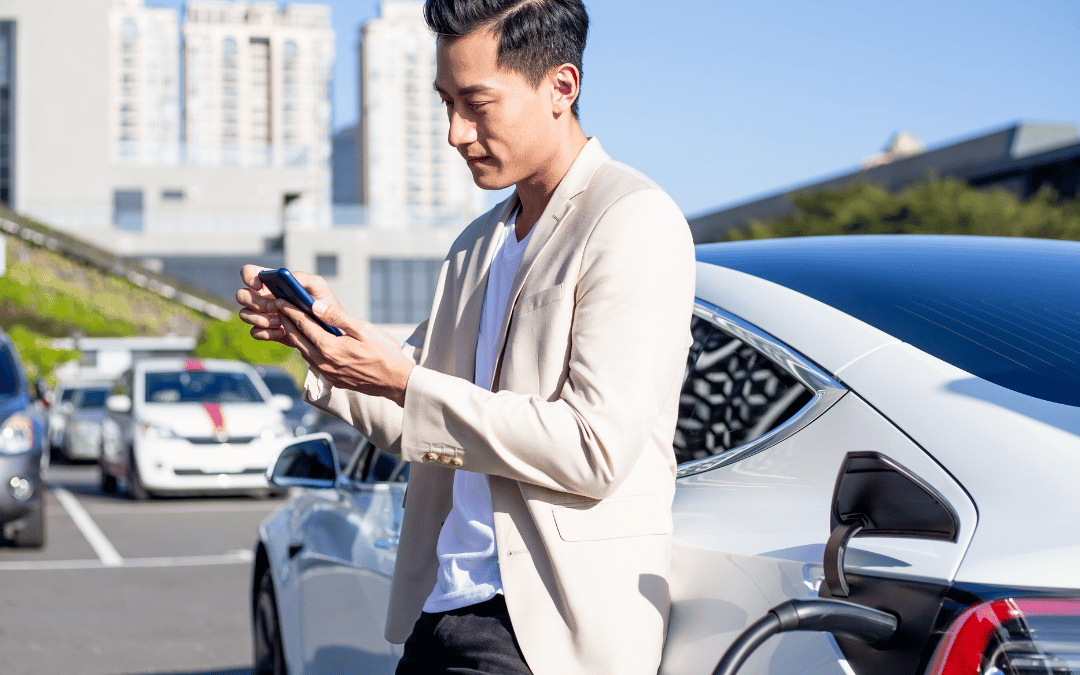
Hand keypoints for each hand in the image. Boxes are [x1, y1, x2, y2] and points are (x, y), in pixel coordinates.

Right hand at [236, 265, 340, 343]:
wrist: (327, 328)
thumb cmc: (321, 302)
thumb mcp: (319, 287)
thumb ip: (306, 279)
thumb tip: (290, 277)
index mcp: (271, 281)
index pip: (249, 272)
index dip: (248, 276)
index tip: (259, 285)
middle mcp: (262, 296)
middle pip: (241, 295)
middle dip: (256, 302)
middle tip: (275, 307)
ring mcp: (261, 314)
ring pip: (244, 314)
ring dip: (261, 318)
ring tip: (280, 321)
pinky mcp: (265, 331)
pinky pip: (254, 332)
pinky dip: (266, 333)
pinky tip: (282, 332)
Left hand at [276, 297, 414, 406]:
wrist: (396, 382)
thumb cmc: (384, 353)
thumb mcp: (363, 329)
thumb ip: (337, 317)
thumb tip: (316, 305)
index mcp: (329, 347)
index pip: (304, 325)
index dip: (291, 311)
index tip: (282, 301)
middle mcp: (323, 362)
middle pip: (298, 339)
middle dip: (287, 323)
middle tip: (279, 310)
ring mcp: (327, 373)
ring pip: (303, 352)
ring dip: (295, 337)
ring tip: (291, 324)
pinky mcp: (333, 379)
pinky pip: (313, 362)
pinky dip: (306, 349)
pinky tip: (309, 343)